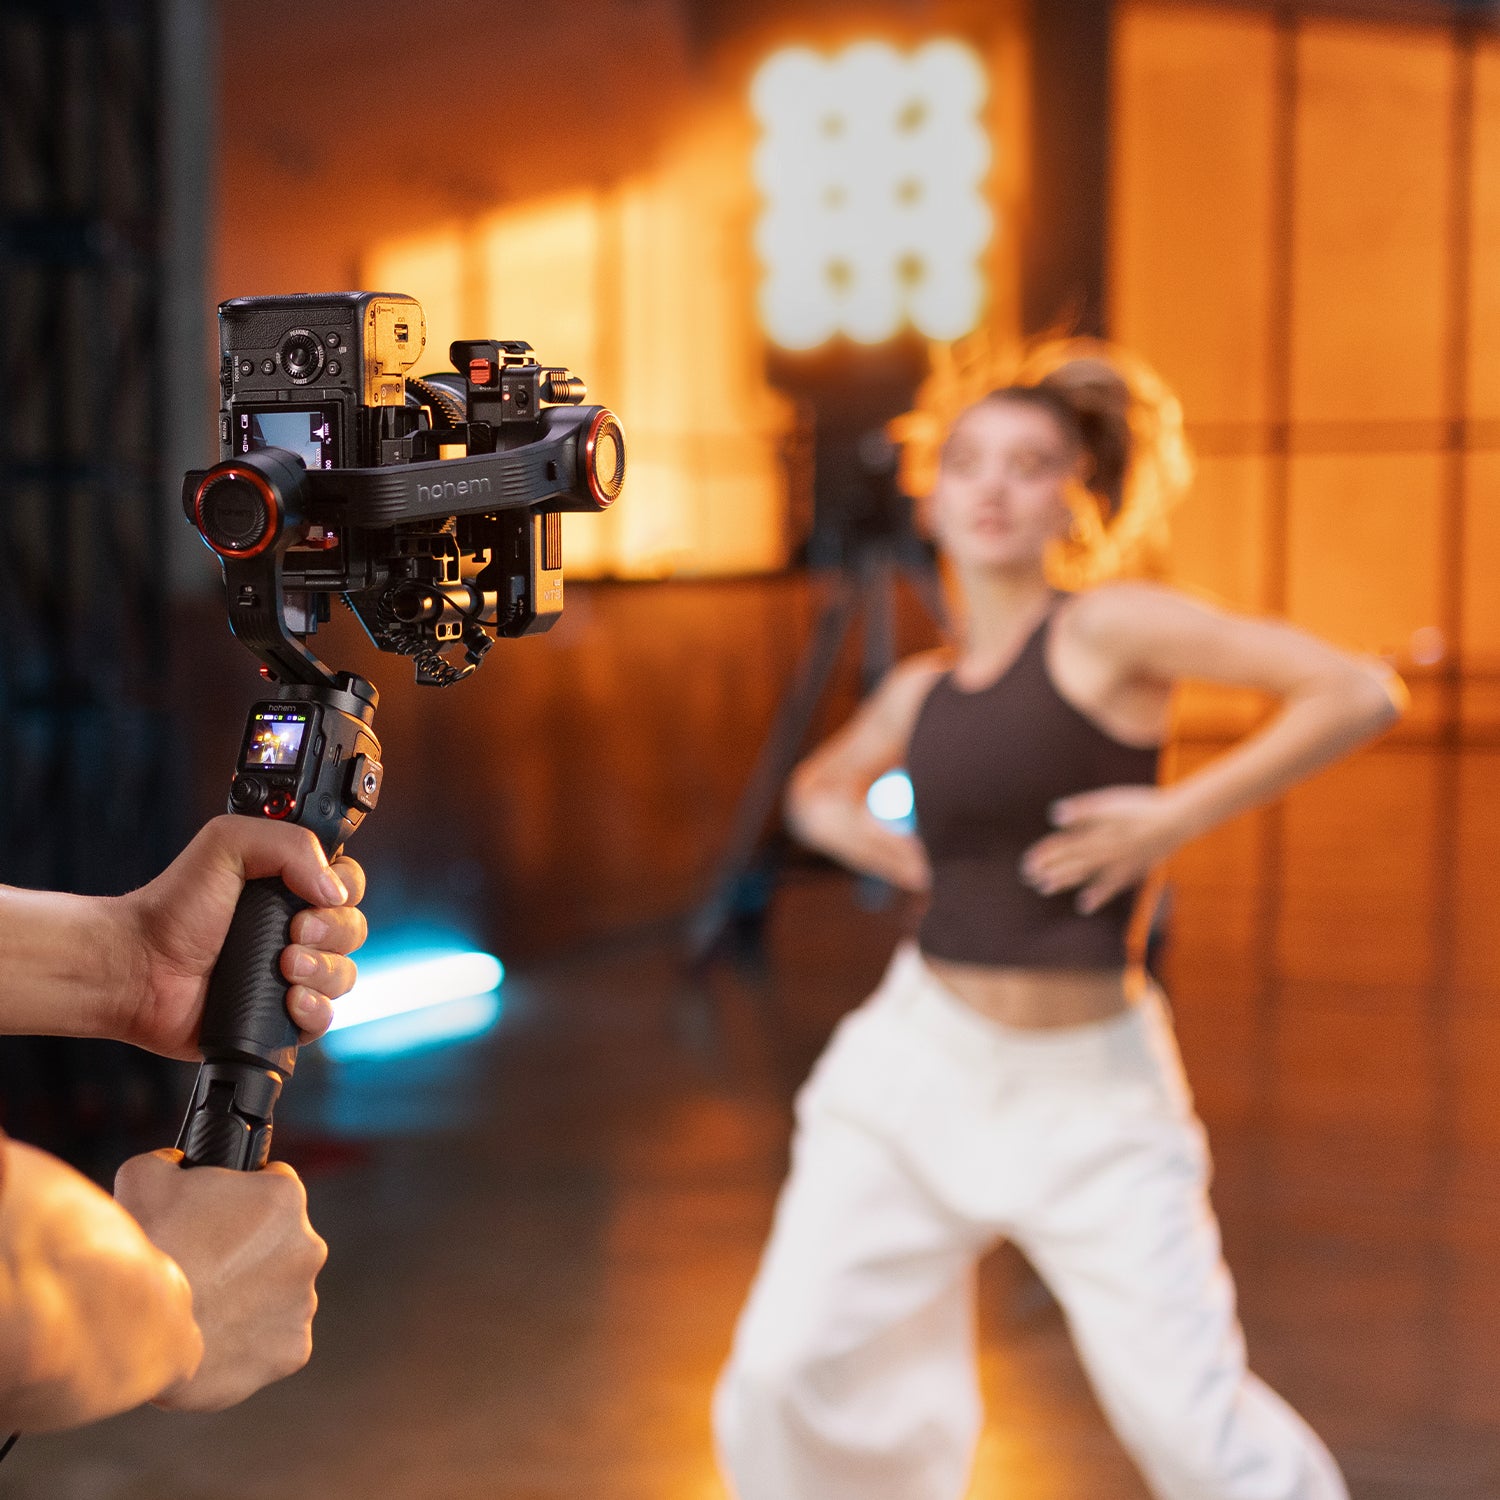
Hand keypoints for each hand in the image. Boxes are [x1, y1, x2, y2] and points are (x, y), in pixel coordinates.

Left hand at [112, 816, 367, 1059]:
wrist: (139, 968)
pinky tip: (289, 1001)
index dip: (343, 890)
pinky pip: (325, 1019)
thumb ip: (290, 844)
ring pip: (345, 975)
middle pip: (353, 930)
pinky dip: (315, 1010)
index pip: (348, 884)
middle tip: (293, 932)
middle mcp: (295, 929)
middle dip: (332, 932)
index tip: (314, 896)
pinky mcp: (279, 1017)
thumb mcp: (227, 844)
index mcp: (290, 887)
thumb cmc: (173, 907)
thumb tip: (334, 890)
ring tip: (284, 967)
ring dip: (323, 971)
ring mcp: (290, 975)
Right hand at [114, 1150, 326, 1411]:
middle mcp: (307, 1246)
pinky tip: (216, 1340)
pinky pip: (275, 1342)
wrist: (140, 1327)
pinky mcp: (293, 1350)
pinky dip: (251, 1344)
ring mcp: (303, 1302)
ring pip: (281, 1293)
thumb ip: (173, 1161)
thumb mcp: (145, 1174)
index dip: (244, 1198)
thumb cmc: (145, 1247)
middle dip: (250, 1252)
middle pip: (281, 1243)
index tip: (220, 1215)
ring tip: (206, 1308)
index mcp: (284, 1198)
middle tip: (206, 1267)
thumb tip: (178, 1163)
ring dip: (253, 1298)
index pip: (274, 1185)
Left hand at [1019, 785, 1185, 913]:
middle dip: (1049, 869)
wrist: (1177, 820)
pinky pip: (1110, 886)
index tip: (1028, 861)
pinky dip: (1097, 895)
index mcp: (1096, 832)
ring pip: (1086, 874)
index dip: (1045, 853)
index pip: (1064, 844)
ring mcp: (1117, 863)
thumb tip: (1054, 816)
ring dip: (1064, 881)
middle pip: (1071, 861)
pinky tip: (1084, 905)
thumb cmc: (1141, 807)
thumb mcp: (1110, 803)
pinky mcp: (1131, 871)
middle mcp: (1103, 850)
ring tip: (1045, 888)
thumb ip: (1082, 810)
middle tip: (1029, 878)